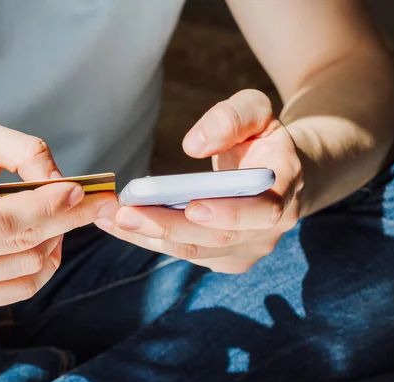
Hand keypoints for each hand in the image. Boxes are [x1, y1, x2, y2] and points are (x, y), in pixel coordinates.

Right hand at [0, 120, 114, 307]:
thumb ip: (20, 150)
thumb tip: (60, 182)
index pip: (5, 218)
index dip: (49, 205)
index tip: (81, 189)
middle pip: (21, 243)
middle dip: (67, 220)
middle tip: (94, 203)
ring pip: (27, 267)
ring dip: (55, 240)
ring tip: (60, 218)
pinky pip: (20, 290)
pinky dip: (45, 266)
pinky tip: (46, 243)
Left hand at [95, 90, 303, 272]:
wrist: (276, 173)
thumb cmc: (261, 139)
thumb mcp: (257, 111)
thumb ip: (233, 117)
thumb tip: (194, 145)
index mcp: (284, 189)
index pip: (263, 211)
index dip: (230, 213)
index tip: (192, 206)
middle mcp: (268, 230)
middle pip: (217, 238)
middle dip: (169, 227)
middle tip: (125, 214)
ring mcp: (244, 249)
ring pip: (194, 250)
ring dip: (148, 236)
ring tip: (108, 217)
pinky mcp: (221, 257)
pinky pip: (183, 251)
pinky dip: (148, 238)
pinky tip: (116, 223)